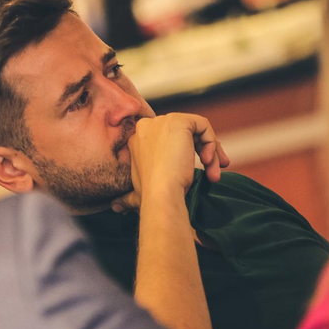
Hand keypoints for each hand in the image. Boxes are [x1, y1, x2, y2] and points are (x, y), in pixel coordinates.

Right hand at [111, 113, 229, 212]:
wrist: (160, 194)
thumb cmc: (150, 197)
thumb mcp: (135, 194)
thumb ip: (126, 198)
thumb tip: (114, 207)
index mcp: (138, 140)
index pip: (169, 141)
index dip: (185, 155)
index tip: (197, 171)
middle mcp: (148, 126)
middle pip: (184, 134)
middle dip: (202, 152)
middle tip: (214, 173)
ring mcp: (163, 122)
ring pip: (196, 131)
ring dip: (211, 152)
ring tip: (214, 173)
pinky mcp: (179, 121)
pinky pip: (203, 125)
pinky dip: (212, 142)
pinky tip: (209, 163)